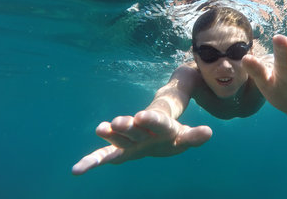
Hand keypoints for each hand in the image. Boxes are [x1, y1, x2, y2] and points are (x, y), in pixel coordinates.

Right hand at [72, 110, 211, 174]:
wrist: (157, 128)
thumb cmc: (172, 134)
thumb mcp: (185, 136)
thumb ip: (194, 136)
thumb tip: (209, 132)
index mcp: (161, 125)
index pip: (157, 121)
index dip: (150, 119)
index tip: (141, 115)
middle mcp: (143, 129)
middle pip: (134, 128)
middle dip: (126, 125)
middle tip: (118, 122)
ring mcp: (130, 138)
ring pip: (118, 136)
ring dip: (110, 134)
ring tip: (100, 129)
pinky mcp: (120, 150)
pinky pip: (105, 155)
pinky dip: (92, 161)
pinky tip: (77, 170)